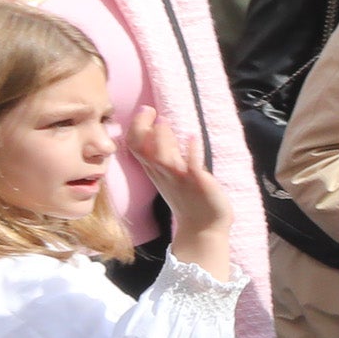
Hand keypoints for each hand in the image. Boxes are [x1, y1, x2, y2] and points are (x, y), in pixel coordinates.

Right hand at [126, 107, 236, 271]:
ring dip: (163, 138)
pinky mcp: (199, 183)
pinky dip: (192, 152)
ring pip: (162, 157)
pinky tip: (193, 137)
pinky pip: (193, 167)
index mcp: (155, 170)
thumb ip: (165, 152)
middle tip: (150, 110)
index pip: (135, 146)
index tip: (145, 111)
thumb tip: (161, 127)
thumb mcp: (170, 174)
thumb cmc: (188, 198)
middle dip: (142, 127)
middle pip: (142, 149)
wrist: (203, 227)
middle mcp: (163, 173)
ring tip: (165, 120)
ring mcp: (180, 179)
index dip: (136, 127)